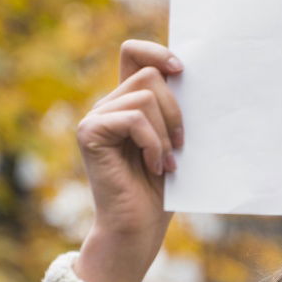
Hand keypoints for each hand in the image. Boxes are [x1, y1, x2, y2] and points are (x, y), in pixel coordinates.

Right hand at [75, 39, 183, 246]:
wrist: (138, 229)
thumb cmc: (161, 192)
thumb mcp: (174, 143)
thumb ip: (174, 111)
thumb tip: (192, 77)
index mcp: (127, 104)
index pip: (133, 54)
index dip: (156, 52)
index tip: (182, 70)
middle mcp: (108, 106)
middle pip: (148, 75)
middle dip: (175, 110)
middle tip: (180, 146)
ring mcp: (95, 118)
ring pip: (144, 97)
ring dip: (166, 132)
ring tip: (167, 163)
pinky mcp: (90, 133)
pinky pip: (134, 118)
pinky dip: (153, 143)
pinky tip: (156, 168)